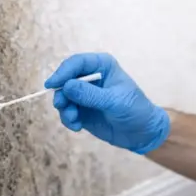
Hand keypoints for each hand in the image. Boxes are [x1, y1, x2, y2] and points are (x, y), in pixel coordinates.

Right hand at [44, 53, 170, 154]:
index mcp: (102, 65)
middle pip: (65, 79)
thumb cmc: (135, 110)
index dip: (63, 72)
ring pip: (63, 97)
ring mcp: (85, 94)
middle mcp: (91, 77)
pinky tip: (78, 127)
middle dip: (61, 93)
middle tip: (63, 107)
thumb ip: (91, 95)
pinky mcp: (82, 110)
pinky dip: (68, 119)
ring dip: (64, 109)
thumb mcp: (115, 101)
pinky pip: (66, 112)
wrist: (143, 132)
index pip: (77, 63)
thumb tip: (67, 86)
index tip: (52, 85)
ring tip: (74, 120)